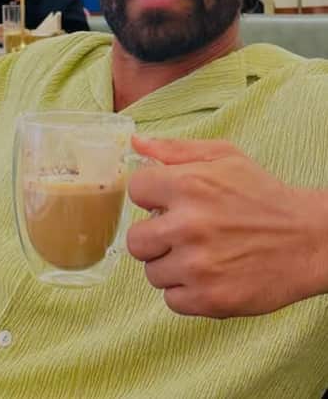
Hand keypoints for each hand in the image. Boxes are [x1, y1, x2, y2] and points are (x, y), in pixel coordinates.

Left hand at [127, 136, 327, 318]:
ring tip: (200, 254)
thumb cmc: (262, 194)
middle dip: (154, 236)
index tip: (166, 201)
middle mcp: (188, 225)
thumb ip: (175, 149)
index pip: (135, 190)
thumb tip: (136, 143)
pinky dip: (186, 291)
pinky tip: (208, 274)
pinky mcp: (210, 299)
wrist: (307, 238)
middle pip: (135, 240)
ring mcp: (198, 266)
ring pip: (152, 272)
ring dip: (171, 265)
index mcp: (188, 184)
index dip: (150, 195)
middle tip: (180, 233)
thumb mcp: (223, 156)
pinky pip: (171, 299)